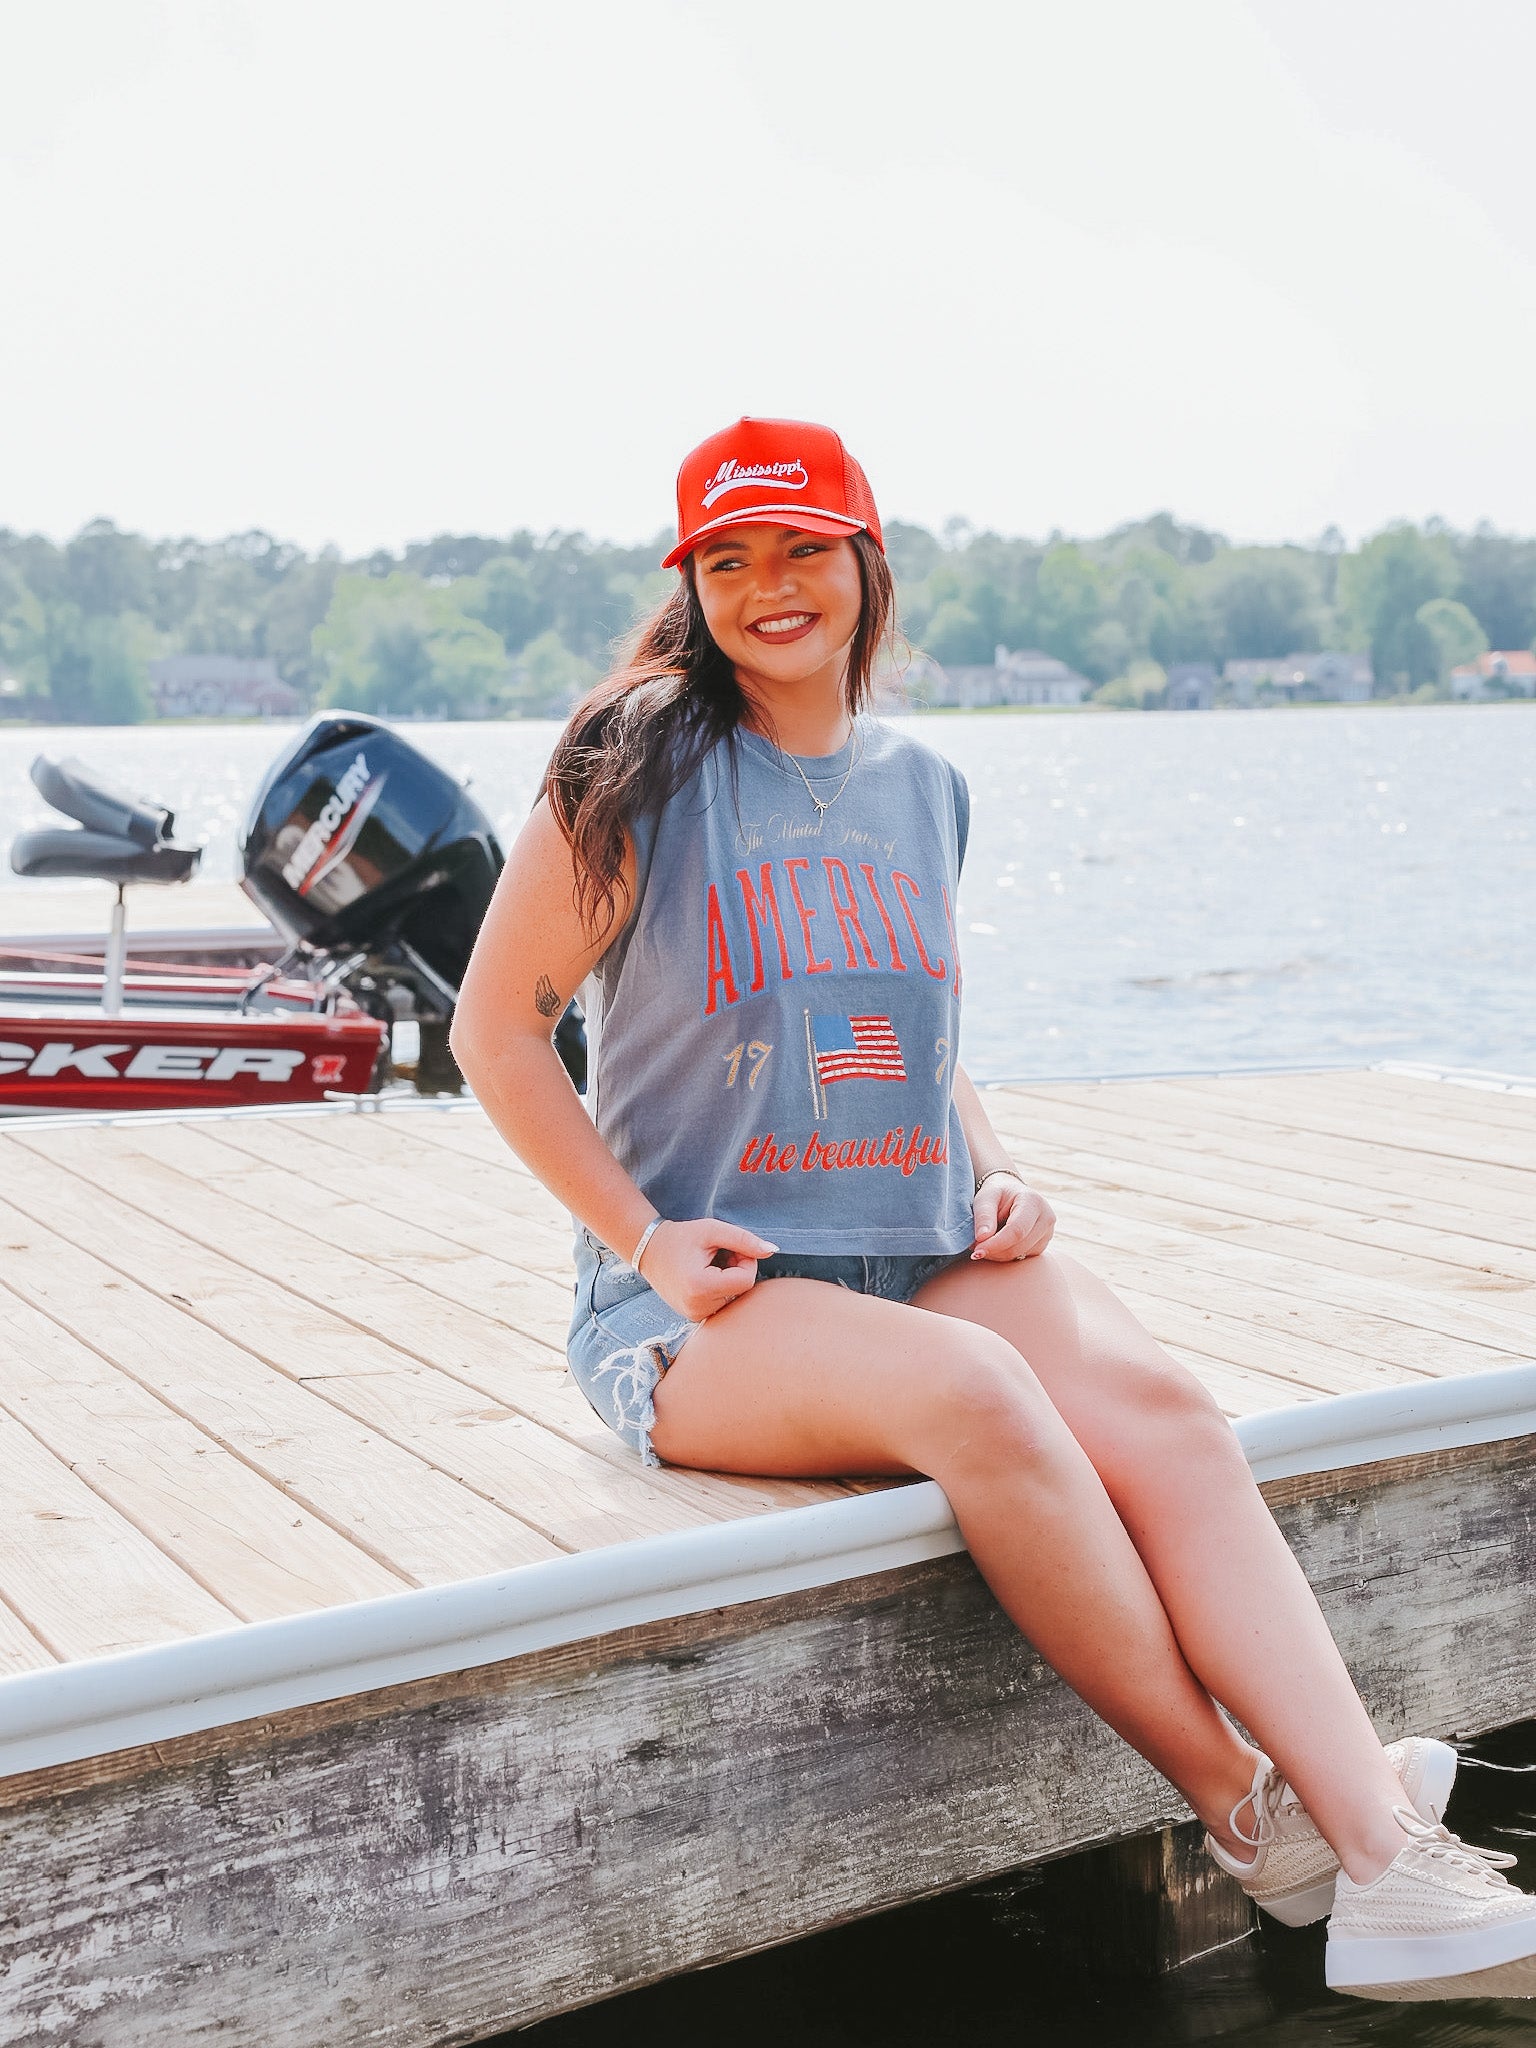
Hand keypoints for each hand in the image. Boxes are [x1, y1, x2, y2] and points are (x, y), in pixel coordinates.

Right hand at [641, 1218, 777, 1320]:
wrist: (649, 1250)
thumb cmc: (681, 1237)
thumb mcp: (712, 1230)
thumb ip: (744, 1240)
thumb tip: (773, 1250)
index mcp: (700, 1287)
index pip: (746, 1280)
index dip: (746, 1261)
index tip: (731, 1248)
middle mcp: (697, 1307)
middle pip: (741, 1290)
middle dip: (737, 1270)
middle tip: (719, 1254)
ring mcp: (695, 1316)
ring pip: (734, 1298)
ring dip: (729, 1279)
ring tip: (709, 1265)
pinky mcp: (695, 1317)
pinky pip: (723, 1304)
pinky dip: (720, 1289)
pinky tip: (705, 1277)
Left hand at [970, 1174, 1054, 1261]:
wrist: (1011, 1194)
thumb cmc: (997, 1195)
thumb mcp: (986, 1198)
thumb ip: (983, 1216)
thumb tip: (982, 1238)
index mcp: (1033, 1201)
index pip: (1016, 1230)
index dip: (996, 1244)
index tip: (977, 1251)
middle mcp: (1046, 1217)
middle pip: (1019, 1245)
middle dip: (994, 1251)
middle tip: (975, 1248)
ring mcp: (1048, 1232)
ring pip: (1020, 1254)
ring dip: (998, 1254)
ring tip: (985, 1242)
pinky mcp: (1043, 1244)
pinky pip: (1023, 1258)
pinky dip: (1006, 1255)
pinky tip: (998, 1244)